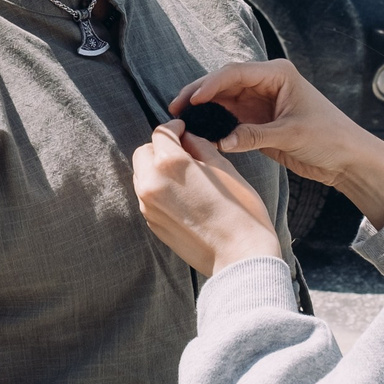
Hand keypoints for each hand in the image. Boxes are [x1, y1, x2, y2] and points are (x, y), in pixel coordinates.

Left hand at [132, 123, 282, 276]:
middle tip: (183, 152)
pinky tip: (182, 196)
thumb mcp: (224, 169)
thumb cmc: (240, 211)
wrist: (240, 255)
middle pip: (144, 153)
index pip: (161, 133)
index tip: (183, 130)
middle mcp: (152, 183)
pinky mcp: (152, 224)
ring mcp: (149, 206)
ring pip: (142, 176)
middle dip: (160, 148)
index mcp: (170, 163)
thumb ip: (201, 148)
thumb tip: (188, 138)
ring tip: (184, 176)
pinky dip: (159, 190)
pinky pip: (147, 197)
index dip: (174, 128)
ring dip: (156, 169)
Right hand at [170, 60, 383, 225]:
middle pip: (223, 83)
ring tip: (179, 118)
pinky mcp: (258, 120)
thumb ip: (255, 136)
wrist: (347, 158)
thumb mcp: (292, 135)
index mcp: (278, 74)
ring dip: (202, 108)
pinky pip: (229, 118)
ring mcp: (260, 101)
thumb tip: (221, 141)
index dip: (210, 84)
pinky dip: (214, 123)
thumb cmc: (329, 137)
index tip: (191, 99)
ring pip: (222, 100)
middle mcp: (266, 83)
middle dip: (198, 93)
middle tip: (174, 108)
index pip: (235, 72)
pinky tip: (198, 130)